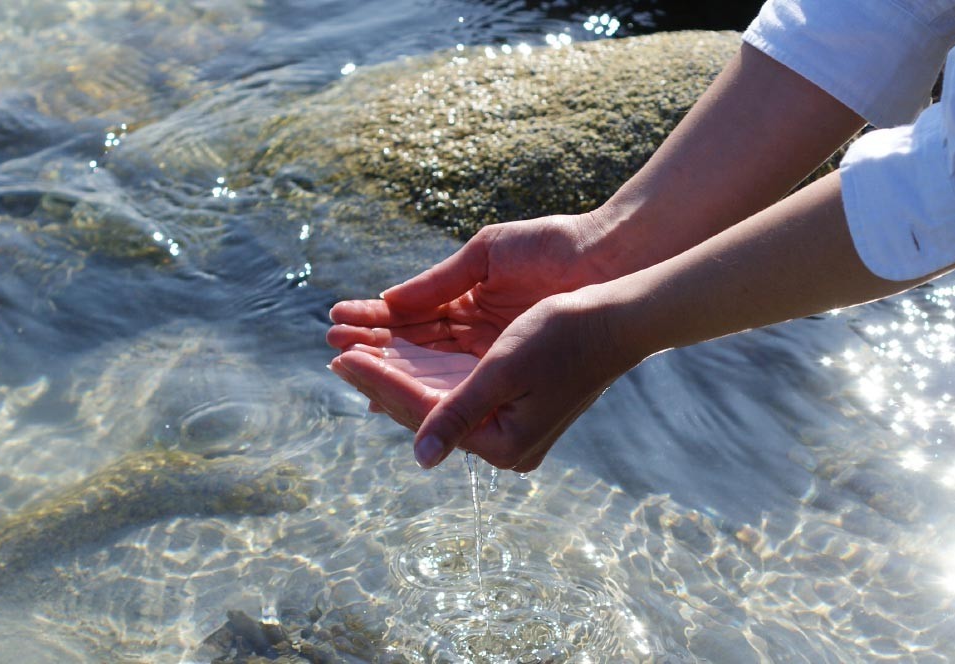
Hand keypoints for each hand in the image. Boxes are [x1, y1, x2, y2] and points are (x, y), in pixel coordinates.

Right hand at [326, 213, 613, 358]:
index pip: (413, 318)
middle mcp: (477, 334)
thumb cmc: (552, 246)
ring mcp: (492, 354)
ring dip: (386, 366)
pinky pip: (456, 385)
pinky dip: (420, 385)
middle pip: (414, 347)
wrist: (606, 259)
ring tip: (345, 363)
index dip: (376, 322)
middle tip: (331, 348)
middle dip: (373, 347)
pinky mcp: (509, 372)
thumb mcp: (485, 255)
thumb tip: (388, 302)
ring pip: (428, 366)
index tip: (336, 322)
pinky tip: (384, 390)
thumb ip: (437, 283)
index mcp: (470, 300)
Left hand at [338, 287, 643, 471]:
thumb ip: (459, 412)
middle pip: (425, 410)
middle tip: (335, 353)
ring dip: (395, 372)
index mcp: (502, 442)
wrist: (619, 319)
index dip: (377, 381)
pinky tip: (396, 357)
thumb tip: (420, 458)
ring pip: (435, 398)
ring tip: (355, 352)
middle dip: (379, 378)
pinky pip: (454, 389)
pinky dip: (423, 370)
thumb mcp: (505, 370)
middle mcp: (503, 442)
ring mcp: (506, 423)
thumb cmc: (565, 336)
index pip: (423, 412)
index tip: (340, 357)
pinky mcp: (510, 403)